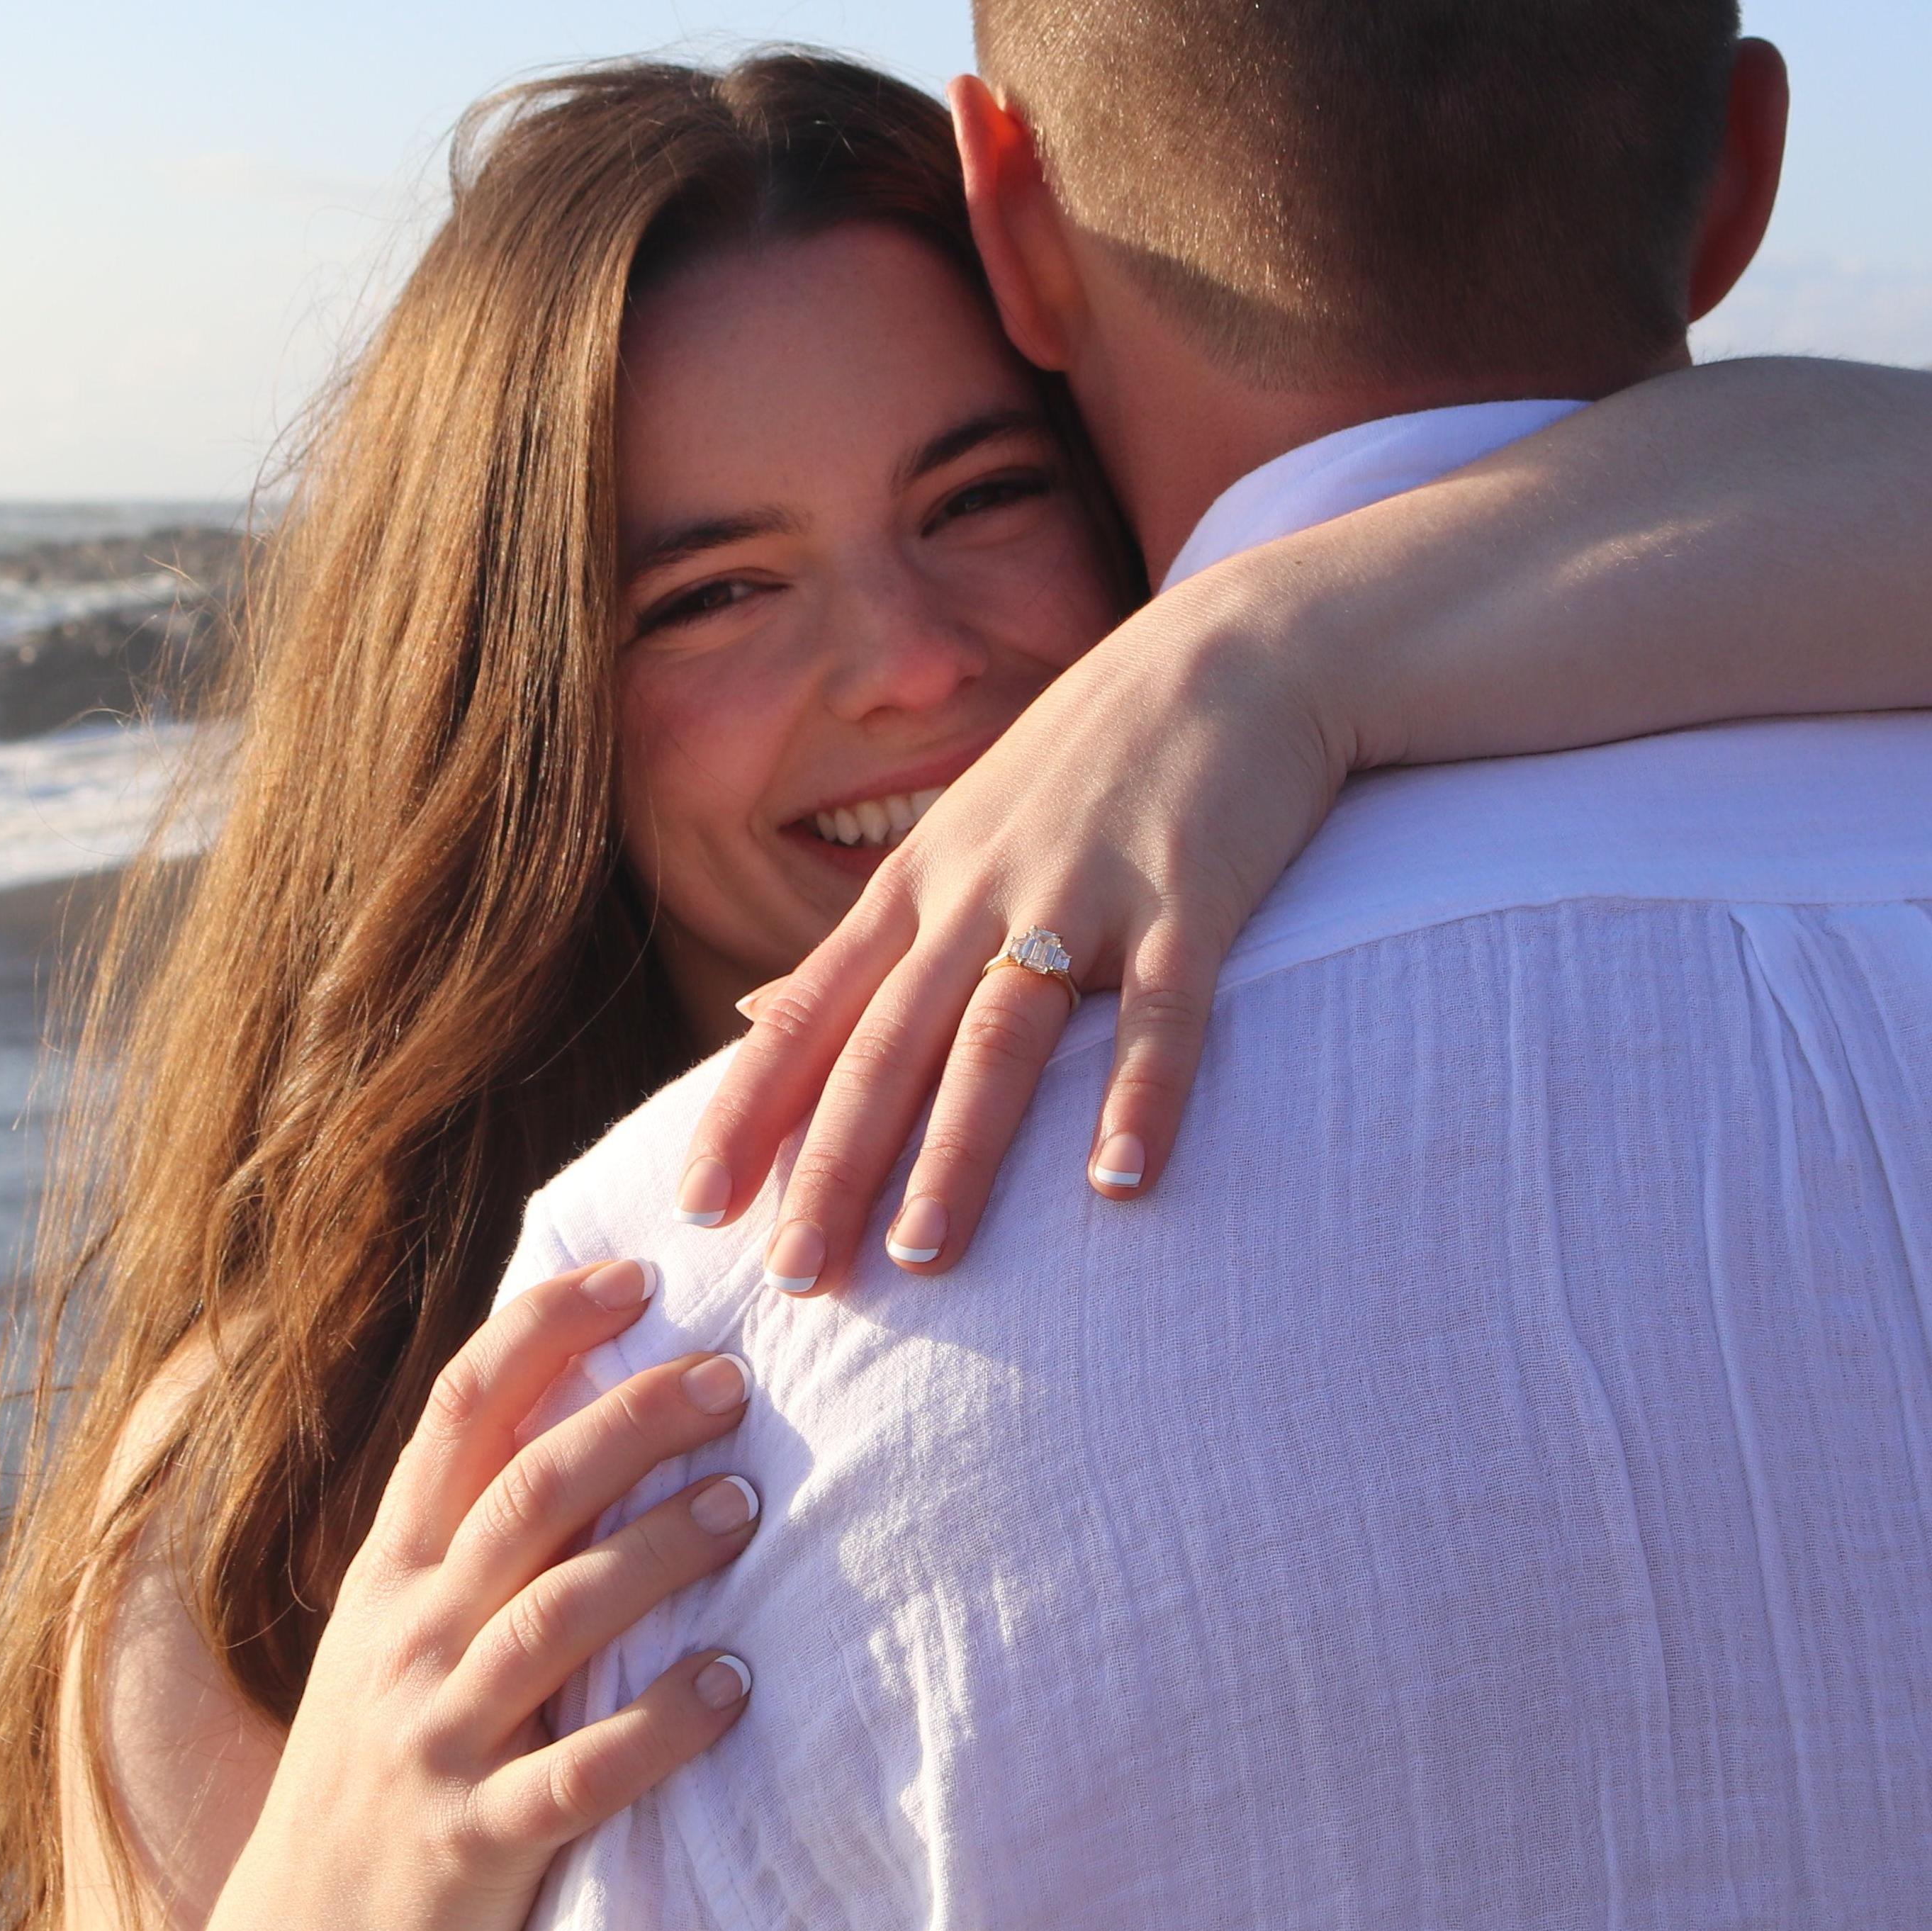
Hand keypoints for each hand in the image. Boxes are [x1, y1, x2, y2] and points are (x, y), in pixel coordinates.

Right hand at [199, 1259, 760, 1930]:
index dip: (545, 1330)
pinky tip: (735, 1685)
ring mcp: (437, 1738)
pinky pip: (578, 1777)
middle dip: (631, 1424)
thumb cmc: (386, 1754)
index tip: (639, 1275)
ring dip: (659, 1553)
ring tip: (747, 1503)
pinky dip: (661, 1727)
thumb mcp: (396, 1626)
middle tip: (731, 1381)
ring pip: (556, 1619)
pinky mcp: (475, 1842)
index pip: (463, 1411)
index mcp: (393, 1568)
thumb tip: (589, 1391)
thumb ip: (472, 1523)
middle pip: (526, 1496)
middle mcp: (409, 1636)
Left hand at [679, 562, 1347, 1293]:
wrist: (1235, 652)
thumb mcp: (958, 834)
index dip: (750, 1109)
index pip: (812, 1010)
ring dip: (960, 1147)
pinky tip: (1120, 1182)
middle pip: (890, 1041)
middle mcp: (983, 889)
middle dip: (836, 1162)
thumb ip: (872, 937)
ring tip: (925, 1253)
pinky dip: (1139, 1095)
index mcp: (920, 882)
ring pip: (1003, 1034)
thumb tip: (761, 1016)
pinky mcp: (1191, 895)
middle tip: (798, 1278)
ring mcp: (1085, 890)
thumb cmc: (1090, 759)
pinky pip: (1162, 1012)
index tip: (696, 1209)